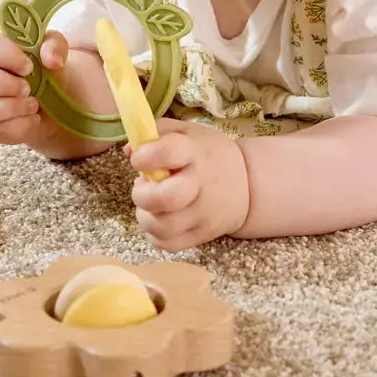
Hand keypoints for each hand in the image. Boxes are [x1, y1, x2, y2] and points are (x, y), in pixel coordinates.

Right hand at [0, 30, 73, 153]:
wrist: (51, 99)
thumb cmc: (43, 68)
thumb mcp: (54, 49)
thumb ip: (55, 46)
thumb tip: (53, 60)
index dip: (9, 57)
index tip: (29, 67)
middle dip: (7, 85)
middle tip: (28, 88)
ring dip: (12, 108)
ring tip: (33, 104)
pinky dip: (20, 126)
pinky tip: (33, 118)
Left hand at [128, 119, 250, 251]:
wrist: (247, 184)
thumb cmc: (209, 154)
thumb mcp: (188, 132)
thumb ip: (156, 133)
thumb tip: (128, 151)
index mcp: (195, 152)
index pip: (167, 152)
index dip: (144, 156)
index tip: (139, 158)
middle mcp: (201, 185)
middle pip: (166, 198)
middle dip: (142, 194)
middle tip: (143, 187)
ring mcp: (203, 214)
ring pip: (162, 227)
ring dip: (145, 216)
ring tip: (151, 205)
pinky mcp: (202, 235)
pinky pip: (168, 244)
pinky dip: (155, 234)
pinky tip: (160, 218)